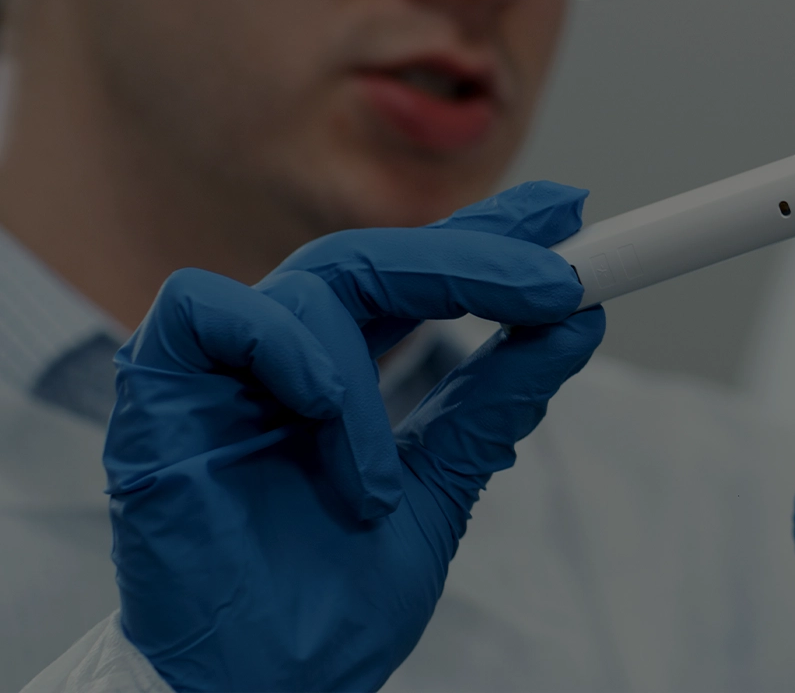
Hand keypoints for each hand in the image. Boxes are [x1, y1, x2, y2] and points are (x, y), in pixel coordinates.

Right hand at [105, 182, 603, 692]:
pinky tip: (318, 406)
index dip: (486, 235)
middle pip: (371, 259)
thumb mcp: (441, 486)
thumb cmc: (330, 606)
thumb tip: (577, 322)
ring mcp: (216, 375)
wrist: (263, 691)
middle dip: (474, 259)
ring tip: (376, 485)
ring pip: (310, 287)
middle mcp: (277, 360)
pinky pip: (207, 310)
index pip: (413, 274)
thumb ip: (496, 402)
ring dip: (366, 377)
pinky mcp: (155, 395)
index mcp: (336, 374)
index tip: (568, 211)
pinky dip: (282, 346)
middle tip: (559, 282)